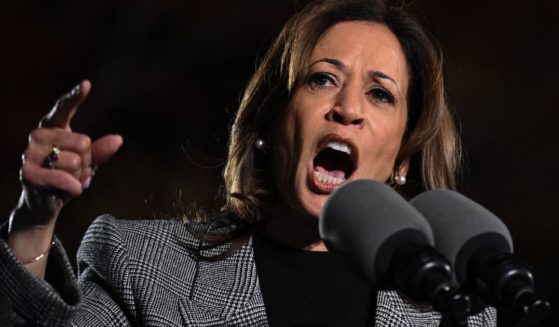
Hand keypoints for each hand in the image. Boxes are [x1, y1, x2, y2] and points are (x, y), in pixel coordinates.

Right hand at [11, 80, 122, 228]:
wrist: (46, 203)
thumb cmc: (68, 176)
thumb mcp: (88, 163)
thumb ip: (101, 151)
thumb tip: (118, 139)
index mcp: (53, 128)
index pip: (63, 109)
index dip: (74, 97)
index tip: (87, 84)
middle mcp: (38, 136)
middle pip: (83, 143)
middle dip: (87, 162)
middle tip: (76, 171)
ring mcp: (29, 153)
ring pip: (75, 161)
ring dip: (79, 176)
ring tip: (68, 180)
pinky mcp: (27, 173)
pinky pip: (64, 178)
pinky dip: (74, 187)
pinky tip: (69, 190)